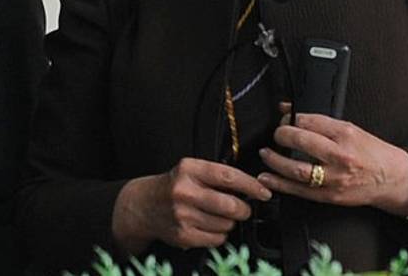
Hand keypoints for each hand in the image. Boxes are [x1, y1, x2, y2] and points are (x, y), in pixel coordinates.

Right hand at [111, 157, 271, 253]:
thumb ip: (216, 175)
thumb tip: (251, 188)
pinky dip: (219, 234)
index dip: (251, 186)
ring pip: (226, 224)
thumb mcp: (190, 171)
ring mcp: (183, 215)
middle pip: (231, 205)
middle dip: (243, 209)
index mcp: (189, 169)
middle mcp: (184, 191)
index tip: (264, 192)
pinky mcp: (183, 235)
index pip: (228, 176)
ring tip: (217, 216)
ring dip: (229, 222)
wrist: (144, 206)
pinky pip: (217, 239)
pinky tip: (208, 226)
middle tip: (242, 208)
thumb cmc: (173, 186)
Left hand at [257, 105, 407, 215]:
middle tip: (276, 134)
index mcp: (345, 134)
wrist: (392, 178)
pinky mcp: (329, 195)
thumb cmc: (372, 152)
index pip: (309, 121)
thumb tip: (288, 110)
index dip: (291, 119)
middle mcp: (340, 156)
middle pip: (301, 142)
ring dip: (274, 160)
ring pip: (296, 169)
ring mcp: (334, 178)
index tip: (285, 119)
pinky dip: (279, 184)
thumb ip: (320, 122)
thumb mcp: (350, 129)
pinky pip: (299, 190)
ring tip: (266, 153)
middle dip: (282, 135)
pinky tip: (267, 177)